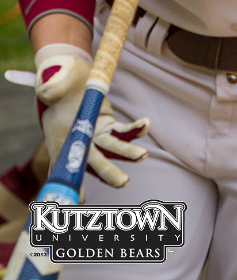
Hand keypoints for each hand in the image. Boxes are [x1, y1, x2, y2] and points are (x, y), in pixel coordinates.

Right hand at [35, 44, 149, 187]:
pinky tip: (145, 124)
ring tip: (143, 154)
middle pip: (95, 162)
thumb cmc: (58, 85)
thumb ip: (51, 87)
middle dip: (109, 173)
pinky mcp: (108, 126)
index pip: (65, 165)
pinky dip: (135, 130)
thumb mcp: (53, 84)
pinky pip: (123, 131)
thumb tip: (48, 90)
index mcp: (62, 138)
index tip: (81, 199)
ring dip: (128, 153)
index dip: (72, 182)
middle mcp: (80, 142)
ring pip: (113, 148)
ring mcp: (95, 136)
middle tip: (124, 182)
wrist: (69, 81)